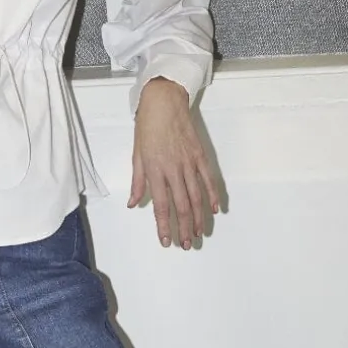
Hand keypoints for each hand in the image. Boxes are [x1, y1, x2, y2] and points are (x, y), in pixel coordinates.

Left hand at [129, 78, 219, 248]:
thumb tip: (134, 203)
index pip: (161, 206)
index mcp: (155, 171)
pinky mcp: (200, 155)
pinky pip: (208, 179)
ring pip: (196, 197)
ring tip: (199, 233)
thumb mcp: (136, 155)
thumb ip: (138, 182)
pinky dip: (212, 195)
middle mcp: (173, 169)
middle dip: (184, 228)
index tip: (167, 241)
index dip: (164, 226)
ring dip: (198, 218)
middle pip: (181, 206)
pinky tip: (214, 209)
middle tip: (187, 244)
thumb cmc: (147, 127)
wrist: (164, 102)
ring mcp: (189, 163)